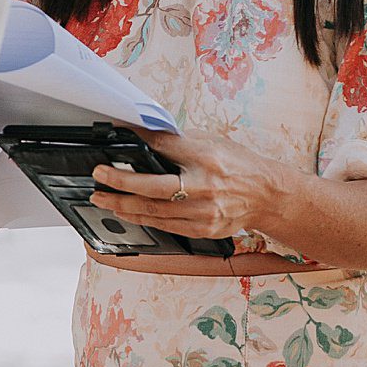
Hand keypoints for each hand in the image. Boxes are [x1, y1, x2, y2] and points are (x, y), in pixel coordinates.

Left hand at [90, 127, 288, 242]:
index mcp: (207, 157)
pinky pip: (165, 226)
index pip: (163, 146)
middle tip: (99, 176)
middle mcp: (205, 185)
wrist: (266, 195)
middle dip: (120, 183)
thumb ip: (179, 142)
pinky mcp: (203, 229)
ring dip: (123, 205)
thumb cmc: (238, 165)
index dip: (136, 141)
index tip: (115, 139)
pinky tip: (127, 213)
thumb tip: (144, 137)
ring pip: (154, 211)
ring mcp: (204, 211)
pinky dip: (143, 219)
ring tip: (103, 199)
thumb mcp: (212, 142)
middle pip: (153, 187)